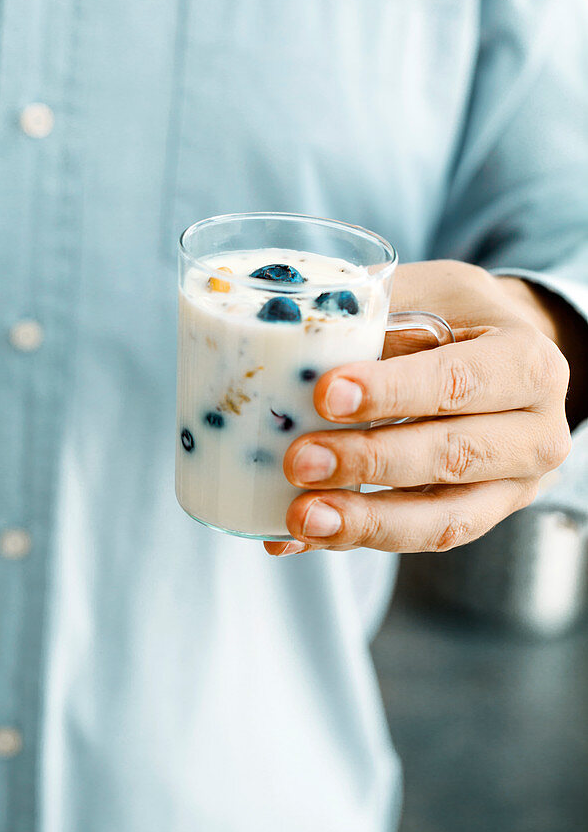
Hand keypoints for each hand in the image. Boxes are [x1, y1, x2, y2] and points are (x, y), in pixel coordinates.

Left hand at [265, 261, 572, 556]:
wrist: (499, 352)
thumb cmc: (454, 316)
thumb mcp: (426, 293)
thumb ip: (374, 317)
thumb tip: (293, 339)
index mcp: (527, 361)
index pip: (459, 381)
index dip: (393, 392)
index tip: (326, 395)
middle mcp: (538, 431)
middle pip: (453, 456)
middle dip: (370, 462)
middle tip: (300, 460)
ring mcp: (515, 485)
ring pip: (443, 519)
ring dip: (365, 521)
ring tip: (301, 517)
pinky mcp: (481, 517)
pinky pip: (420, 538)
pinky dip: (356, 538)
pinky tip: (300, 535)